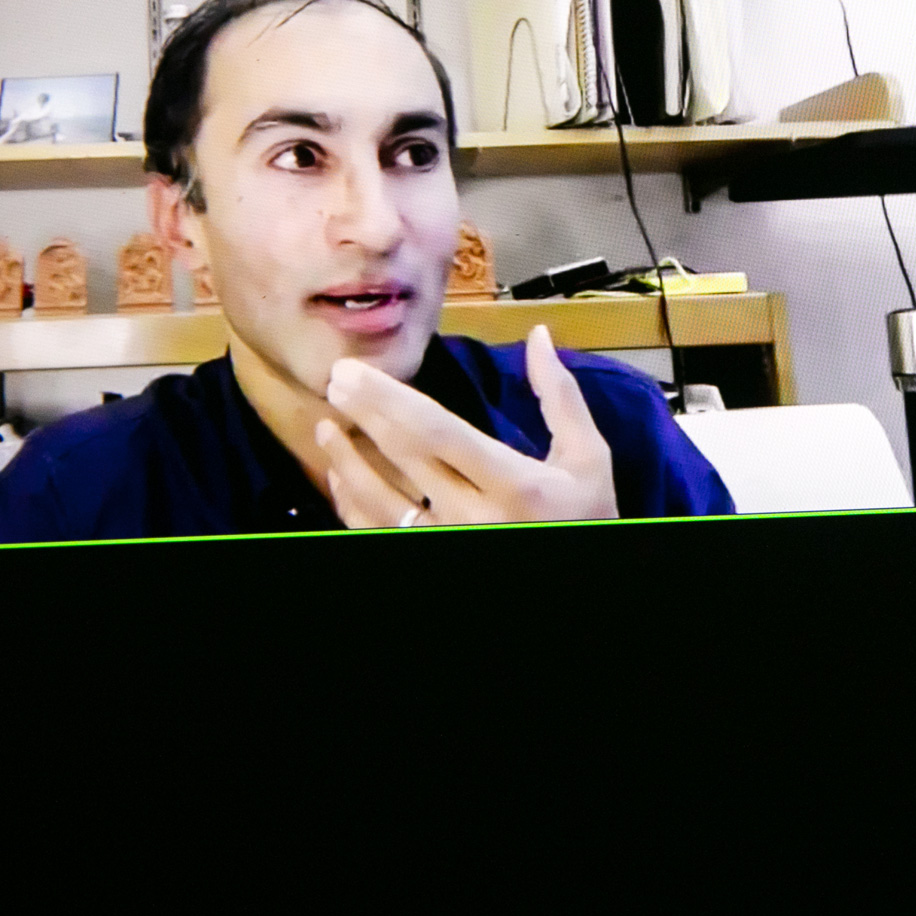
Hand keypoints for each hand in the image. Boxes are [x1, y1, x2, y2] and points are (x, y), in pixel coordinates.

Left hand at [314, 325, 618, 527]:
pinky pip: (380, 533)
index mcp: (515, 484)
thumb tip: (540, 336)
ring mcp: (450, 541)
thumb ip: (561, 397)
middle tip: (337, 378)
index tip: (358, 372)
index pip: (438, 433)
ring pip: (381, 502)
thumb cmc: (587, 516)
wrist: (581, 579)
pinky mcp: (434, 556)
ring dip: (346, 461)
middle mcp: (476, 516)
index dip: (390, 399)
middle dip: (363, 414)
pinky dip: (353, 506)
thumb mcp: (589, 458)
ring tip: (326, 426)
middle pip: (404, 458)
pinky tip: (341, 479)